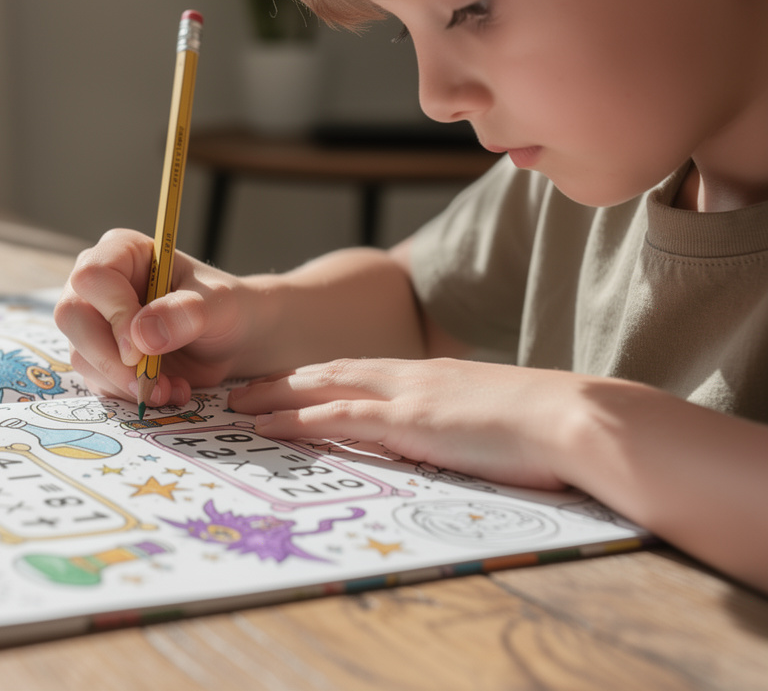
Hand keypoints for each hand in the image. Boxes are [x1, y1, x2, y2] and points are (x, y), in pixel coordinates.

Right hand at [55, 229, 249, 407]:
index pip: (93, 277)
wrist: (232, 339)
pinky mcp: (100, 355)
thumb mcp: (218, 303)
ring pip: (81, 355)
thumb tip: (142, 336)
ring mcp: (96, 321)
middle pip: (72, 316)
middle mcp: (99, 284)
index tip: (142, 348)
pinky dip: (129, 393)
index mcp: (123, 252)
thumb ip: (186, 312)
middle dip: (110, 358)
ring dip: (124, 382)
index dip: (113, 314)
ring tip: (170, 387)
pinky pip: (97, 379)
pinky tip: (165, 391)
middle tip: (149, 381)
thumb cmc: (225, 307)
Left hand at [228, 357, 583, 489]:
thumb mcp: (500, 420)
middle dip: (284, 379)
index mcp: (434, 376)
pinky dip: (295, 419)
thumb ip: (467, 426)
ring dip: (274, 394)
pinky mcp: (407, 421)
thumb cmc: (553, 428)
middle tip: (242, 387)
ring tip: (236, 403)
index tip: (290, 382)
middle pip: (331, 371)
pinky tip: (265, 424)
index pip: (363, 371)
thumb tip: (459, 445)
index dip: (322, 377)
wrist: (579, 419)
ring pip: (322, 388)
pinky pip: (336, 417)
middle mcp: (412, 376)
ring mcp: (407, 395)